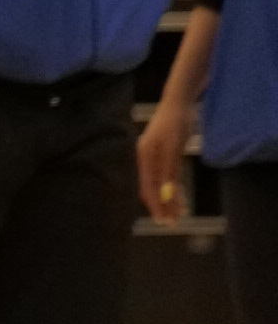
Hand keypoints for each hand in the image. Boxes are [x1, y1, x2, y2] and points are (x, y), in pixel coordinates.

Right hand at [140, 103, 195, 218]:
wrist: (179, 101)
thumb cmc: (177, 122)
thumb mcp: (174, 147)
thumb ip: (169, 171)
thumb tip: (167, 195)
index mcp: (144, 157)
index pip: (148, 188)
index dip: (156, 205)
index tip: (164, 221)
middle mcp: (145, 158)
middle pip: (151, 188)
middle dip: (162, 205)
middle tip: (171, 223)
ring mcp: (153, 155)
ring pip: (159, 183)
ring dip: (168, 198)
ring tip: (178, 213)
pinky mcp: (162, 152)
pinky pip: (165, 175)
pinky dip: (171, 187)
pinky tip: (178, 195)